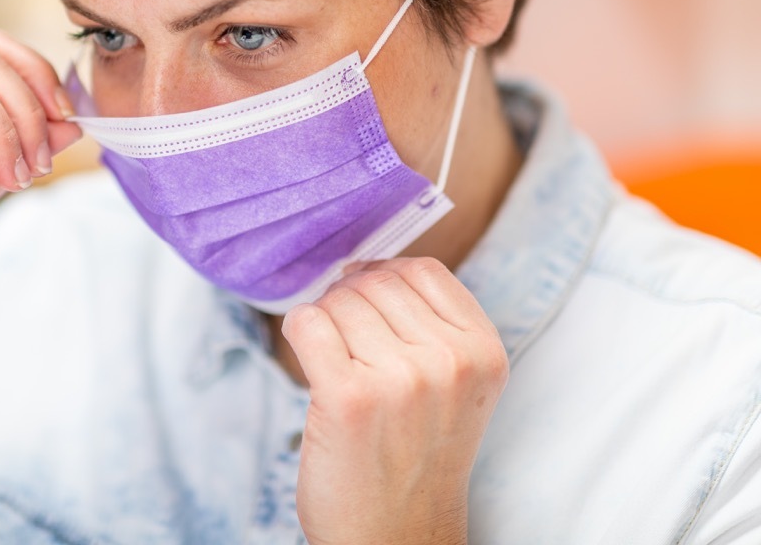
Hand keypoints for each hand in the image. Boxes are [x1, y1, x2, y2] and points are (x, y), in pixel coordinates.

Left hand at [280, 258, 507, 544]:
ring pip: (338, 301)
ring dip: (324, 324)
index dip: (382, 278)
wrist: (395, 537)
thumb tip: (361, 265)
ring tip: (336, 367)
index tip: (366, 309)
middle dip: (348, 304)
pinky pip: (307, 324)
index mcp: (483, 352)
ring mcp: (402, 377)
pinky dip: (299, 334)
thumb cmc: (413, 457)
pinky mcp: (349, 395)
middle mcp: (450, 361)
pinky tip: (312, 366)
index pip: (421, 270)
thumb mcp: (453, 386)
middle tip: (345, 347)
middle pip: (375, 281)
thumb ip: (428, 325)